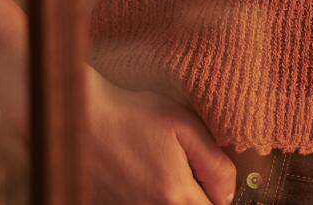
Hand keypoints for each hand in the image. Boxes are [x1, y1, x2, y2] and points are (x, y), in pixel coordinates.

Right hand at [82, 70, 236, 204]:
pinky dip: (148, 197)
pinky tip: (141, 177)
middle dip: (195, 196)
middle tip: (183, 169)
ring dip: (171, 197)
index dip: (217, 192)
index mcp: (174, 195)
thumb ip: (215, 164)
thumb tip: (229, 193)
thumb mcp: (184, 126)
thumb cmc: (131, 116)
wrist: (82, 119)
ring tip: (159, 171)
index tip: (206, 173)